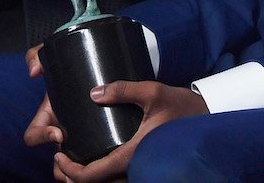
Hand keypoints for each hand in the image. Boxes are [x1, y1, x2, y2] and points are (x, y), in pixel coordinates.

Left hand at [43, 81, 207, 182]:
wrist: (205, 116)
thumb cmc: (181, 106)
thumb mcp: (153, 92)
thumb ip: (124, 90)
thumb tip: (93, 93)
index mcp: (131, 154)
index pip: (91, 175)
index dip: (69, 169)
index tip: (58, 155)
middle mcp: (133, 167)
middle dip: (72, 176)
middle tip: (61, 157)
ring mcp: (139, 169)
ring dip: (87, 176)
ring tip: (75, 157)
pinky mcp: (144, 164)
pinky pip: (116, 178)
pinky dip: (101, 173)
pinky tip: (96, 157)